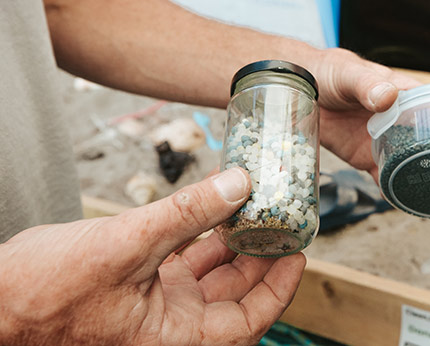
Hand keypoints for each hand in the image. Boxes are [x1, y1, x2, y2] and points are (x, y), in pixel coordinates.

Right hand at [0, 168, 304, 345]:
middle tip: (279, 223)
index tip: (298, 254)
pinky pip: (183, 264)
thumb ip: (186, 214)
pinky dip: (200, 239)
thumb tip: (238, 184)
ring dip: (231, 245)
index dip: (279, 288)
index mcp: (175, 337)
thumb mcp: (126, 245)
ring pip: (210, 278)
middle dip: (260, 259)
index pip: (248, 321)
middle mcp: (171, 327)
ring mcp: (155, 307)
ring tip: (251, 208)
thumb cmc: (45, 294)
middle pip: (235, 296)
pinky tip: (211, 211)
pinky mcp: (138, 287)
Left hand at [310, 49, 419, 180]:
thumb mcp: (347, 73)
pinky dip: (390, 189)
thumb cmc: (327, 71)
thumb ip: (366, 85)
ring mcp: (382, 140)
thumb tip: (386, 97)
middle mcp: (398, 119)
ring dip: (419, 176)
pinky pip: (381, 175)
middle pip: (427, 140)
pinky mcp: (363, 156)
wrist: (298, 88)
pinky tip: (397, 200)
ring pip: (407, 162)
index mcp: (401, 94)